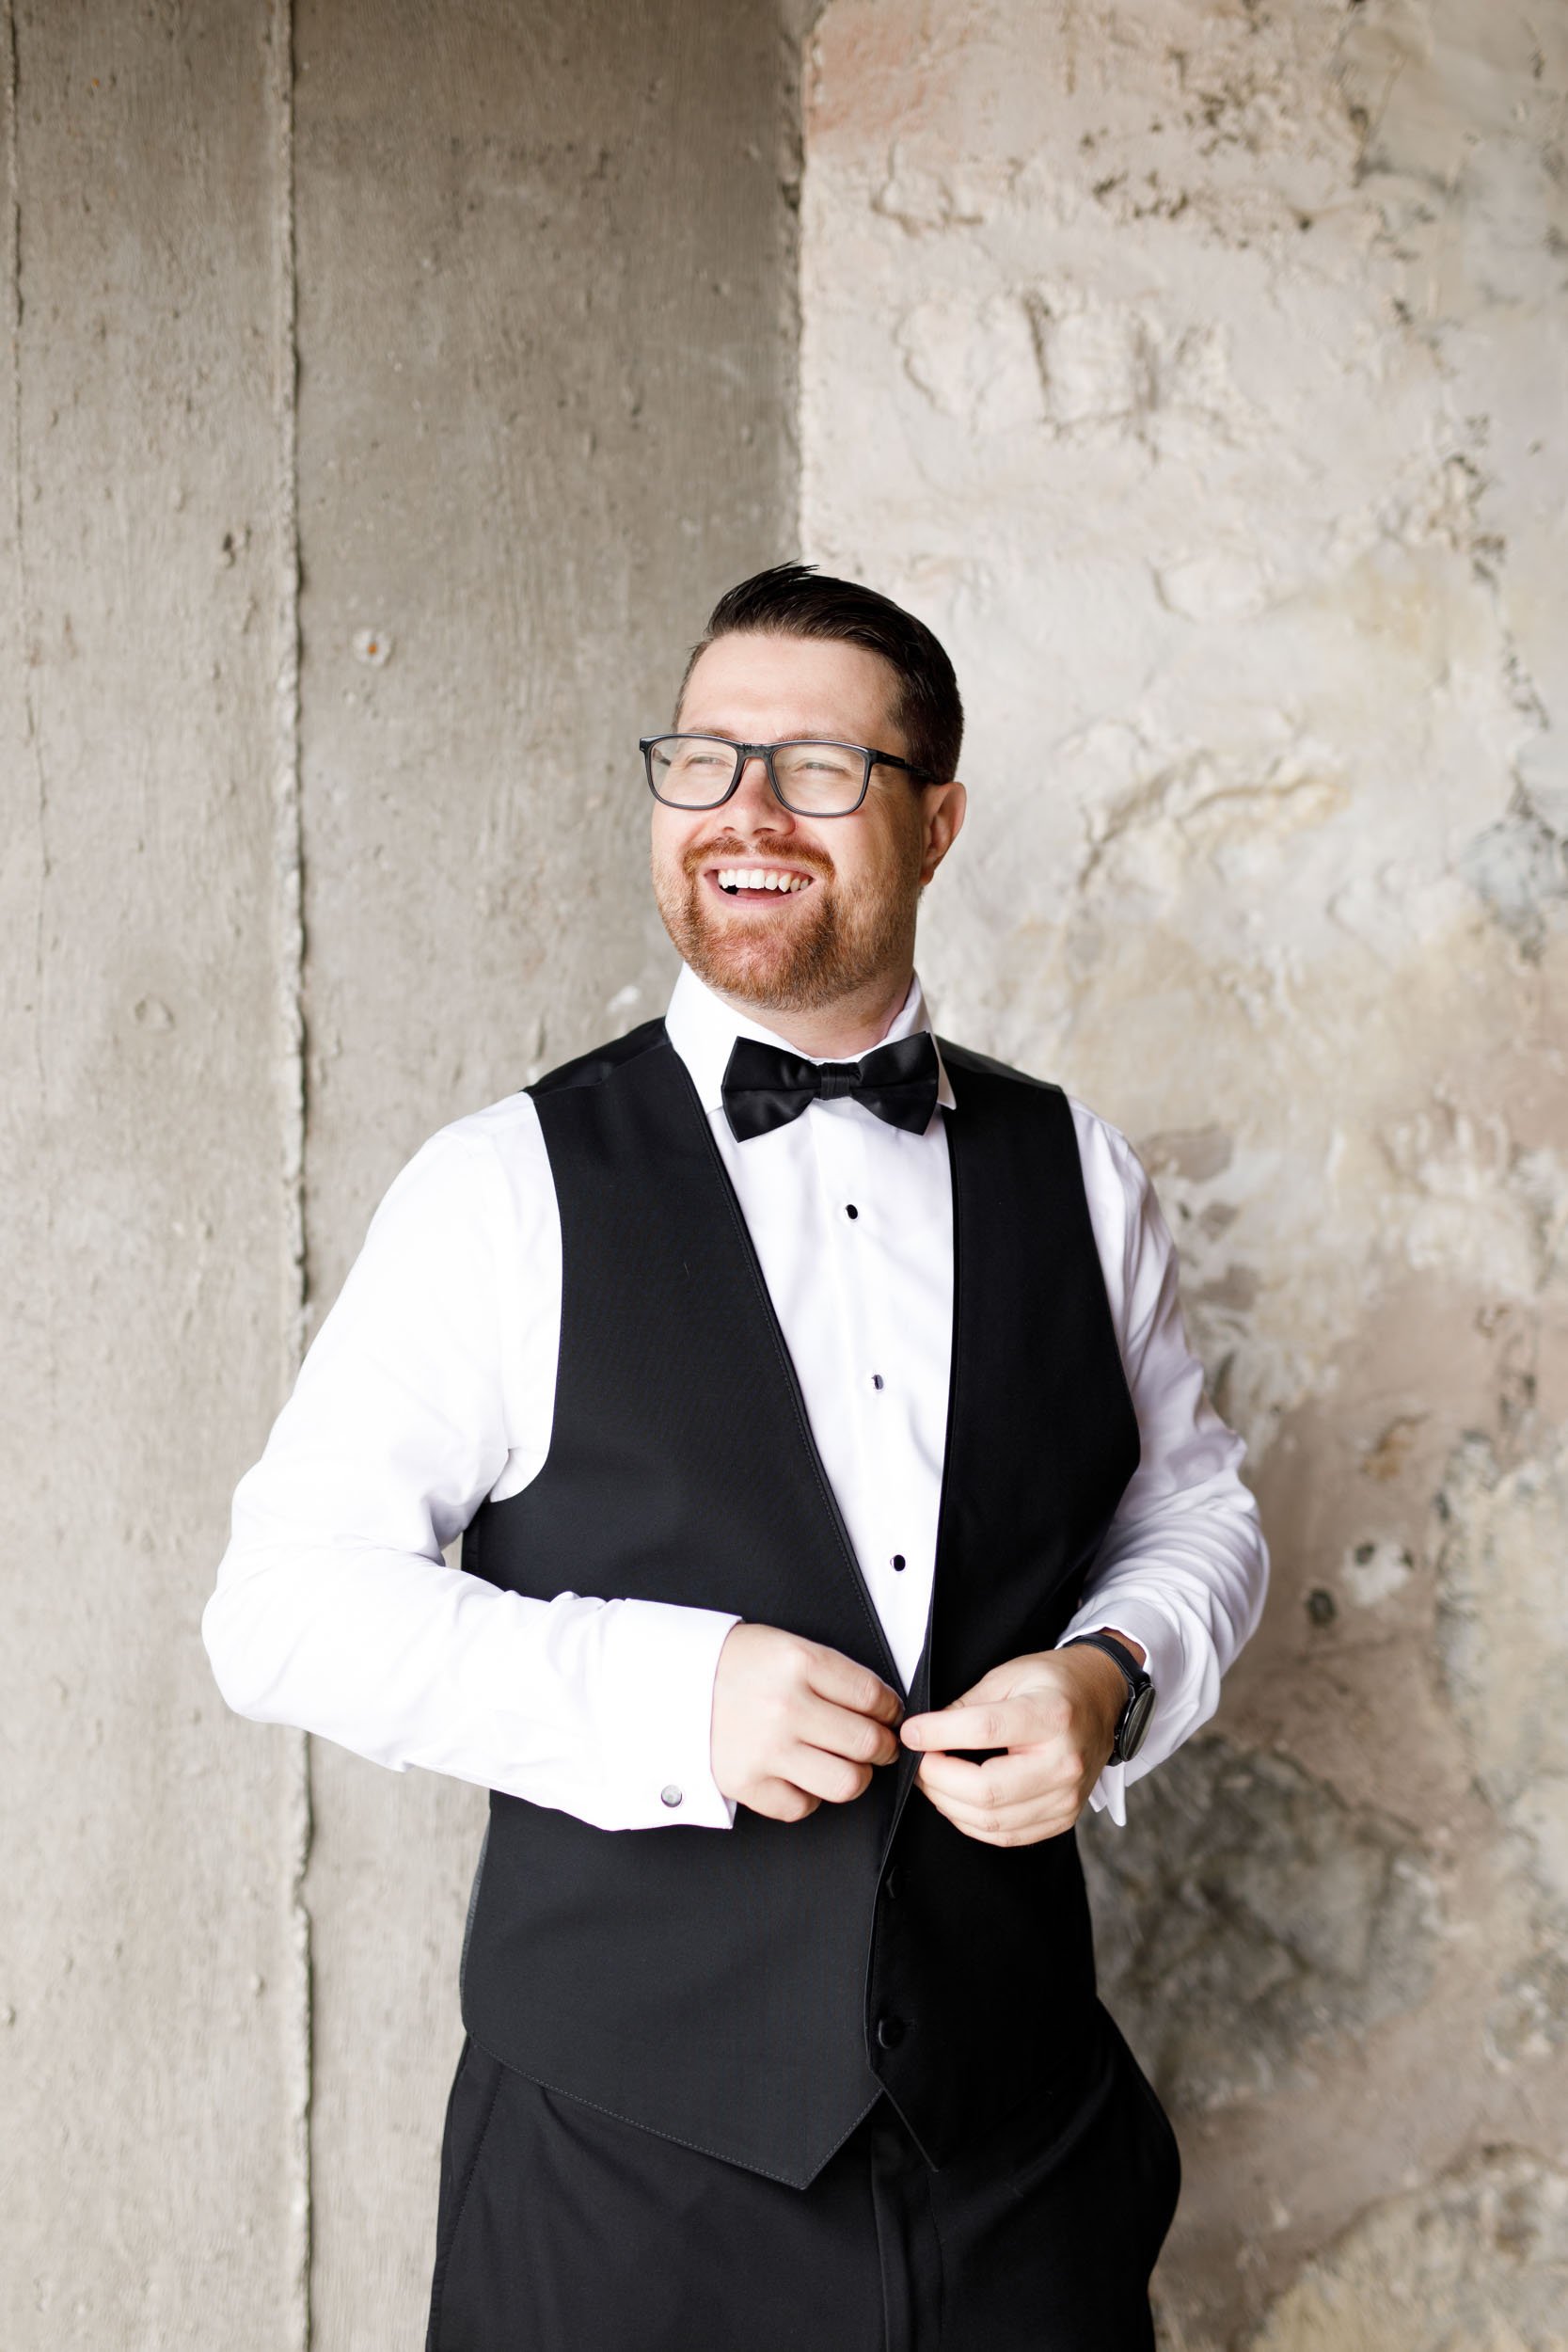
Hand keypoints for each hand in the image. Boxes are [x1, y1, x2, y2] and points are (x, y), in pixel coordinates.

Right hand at [711, 1623, 902, 1822]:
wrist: (669, 1683)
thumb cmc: (736, 1664)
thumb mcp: (785, 1645)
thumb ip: (832, 1673)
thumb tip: (883, 1707)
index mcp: (798, 1662)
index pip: (872, 1696)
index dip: (891, 1710)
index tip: (889, 1716)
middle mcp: (785, 1707)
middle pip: (867, 1742)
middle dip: (883, 1747)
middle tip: (878, 1745)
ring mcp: (766, 1749)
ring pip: (846, 1782)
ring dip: (856, 1776)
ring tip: (846, 1764)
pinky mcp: (746, 1783)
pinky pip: (803, 1807)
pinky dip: (810, 1796)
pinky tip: (802, 1777)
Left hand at [898, 1642, 1132, 1846]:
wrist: (1102, 1701)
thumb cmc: (1053, 1683)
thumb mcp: (1009, 1675)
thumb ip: (966, 1705)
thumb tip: (923, 1733)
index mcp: (1052, 1716)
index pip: (984, 1731)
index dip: (938, 1734)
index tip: (910, 1733)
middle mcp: (1064, 1762)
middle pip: (986, 1790)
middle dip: (937, 1779)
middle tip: (917, 1762)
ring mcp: (1067, 1797)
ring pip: (992, 1821)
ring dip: (949, 1804)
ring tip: (932, 1780)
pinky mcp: (1063, 1818)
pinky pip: (1007, 1836)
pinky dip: (972, 1822)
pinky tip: (957, 1801)